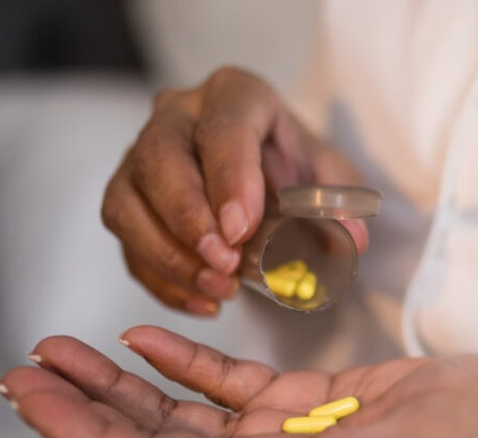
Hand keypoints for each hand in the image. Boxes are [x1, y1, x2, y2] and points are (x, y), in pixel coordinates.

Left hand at [0, 327, 477, 437]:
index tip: (34, 400)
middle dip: (83, 409)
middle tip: (24, 369)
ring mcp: (282, 437)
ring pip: (179, 415)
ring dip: (119, 386)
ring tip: (61, 350)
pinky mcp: (305, 403)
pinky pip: (226, 386)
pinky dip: (182, 364)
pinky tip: (143, 338)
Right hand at [101, 66, 369, 316]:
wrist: (266, 176)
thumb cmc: (293, 168)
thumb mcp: (328, 177)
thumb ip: (341, 204)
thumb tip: (352, 240)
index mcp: (234, 95)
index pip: (223, 126)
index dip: (229, 178)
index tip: (242, 228)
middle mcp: (177, 115)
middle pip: (158, 158)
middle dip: (188, 219)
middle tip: (225, 264)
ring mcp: (140, 155)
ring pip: (126, 202)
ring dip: (168, 255)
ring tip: (218, 290)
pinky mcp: (127, 199)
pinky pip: (125, 241)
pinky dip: (160, 279)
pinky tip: (203, 302)